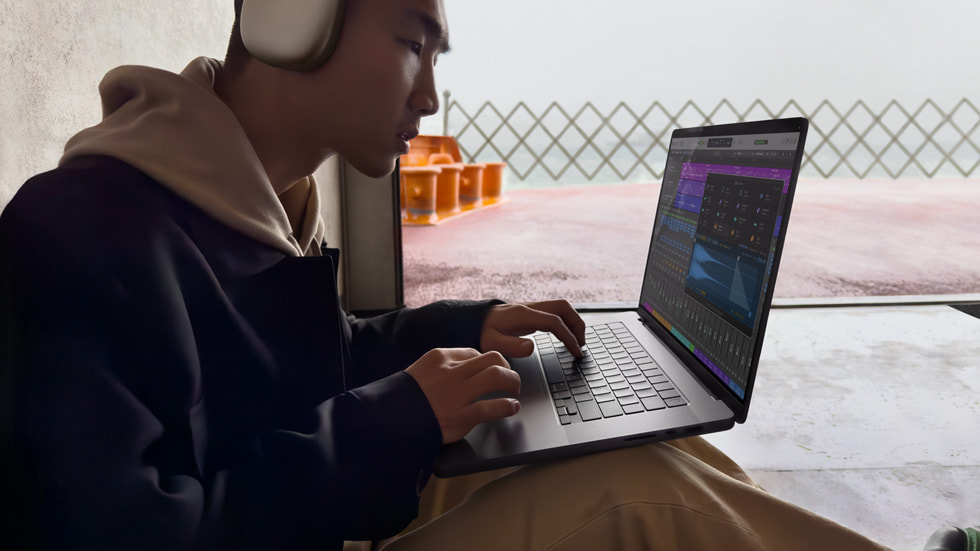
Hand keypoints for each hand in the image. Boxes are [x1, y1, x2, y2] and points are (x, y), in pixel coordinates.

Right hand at [406, 348, 520, 443]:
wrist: (388, 419)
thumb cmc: (404, 398)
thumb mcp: (421, 372)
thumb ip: (443, 368)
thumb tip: (468, 367)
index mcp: (440, 358)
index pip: (474, 352)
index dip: (488, 362)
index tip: (493, 370)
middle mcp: (451, 372)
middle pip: (492, 359)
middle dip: (507, 367)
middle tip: (510, 378)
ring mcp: (457, 394)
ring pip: (496, 376)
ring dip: (512, 382)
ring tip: (514, 390)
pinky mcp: (461, 417)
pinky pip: (491, 407)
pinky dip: (506, 406)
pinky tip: (511, 407)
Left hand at [480, 300, 586, 357]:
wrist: (473, 320)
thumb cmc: (482, 332)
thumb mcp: (491, 343)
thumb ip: (511, 346)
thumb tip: (531, 347)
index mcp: (523, 315)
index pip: (555, 322)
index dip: (568, 336)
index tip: (575, 351)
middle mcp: (530, 307)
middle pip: (563, 307)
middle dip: (577, 324)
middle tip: (582, 344)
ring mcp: (531, 307)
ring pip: (561, 307)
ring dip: (573, 322)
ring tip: (578, 341)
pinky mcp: (531, 312)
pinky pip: (554, 312)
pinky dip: (565, 322)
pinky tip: (565, 336)